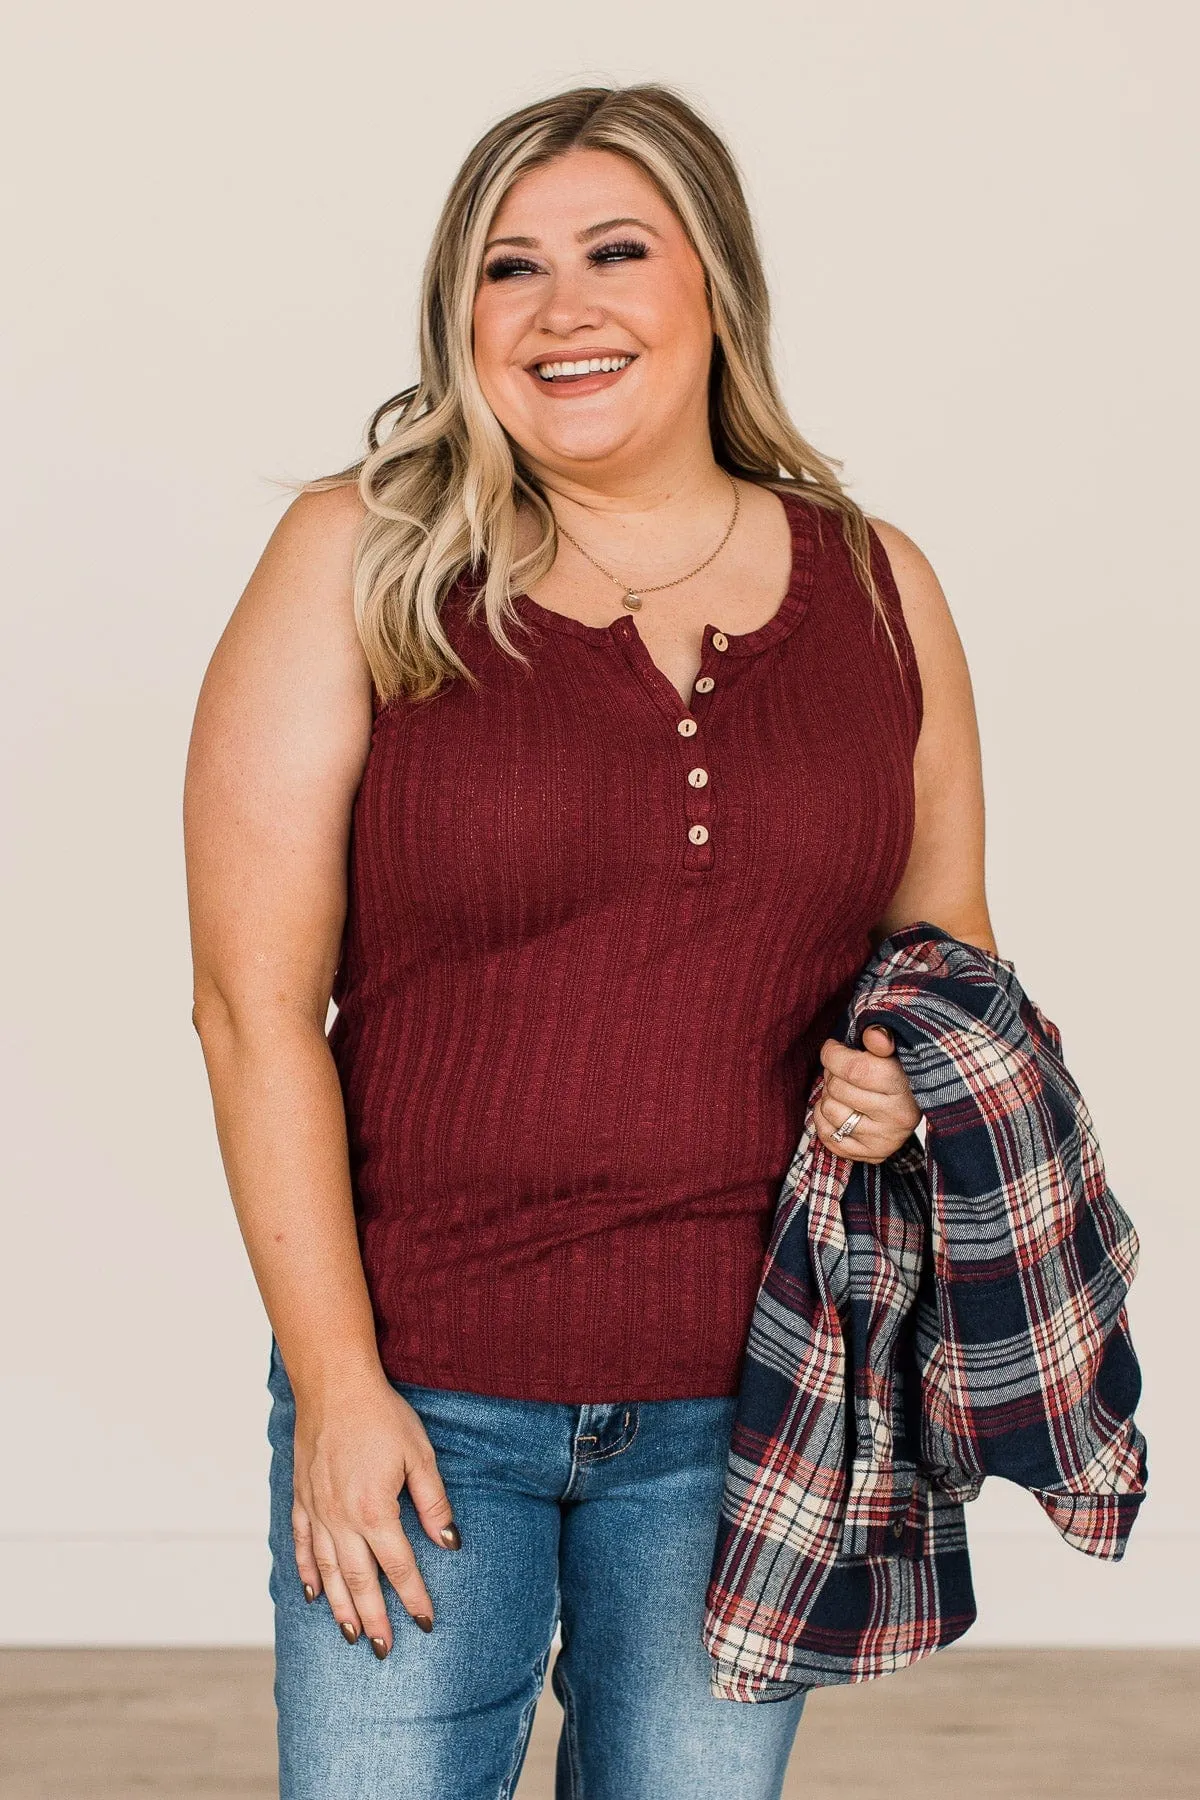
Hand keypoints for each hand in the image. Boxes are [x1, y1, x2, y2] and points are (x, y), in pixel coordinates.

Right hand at [290, 1375, 460, 1657]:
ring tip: (351, 1635)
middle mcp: (341, 1519)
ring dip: (339, 1606)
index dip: (414, 1597)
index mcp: (374, 1510)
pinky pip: (301, 1544)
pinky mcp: (301, 1498)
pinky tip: (313, 1593)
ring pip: (327, 1572)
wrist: (334, 1385)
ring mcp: (317, 1511)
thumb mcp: (419, 1455)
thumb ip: (433, 1502)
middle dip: (374, 1617)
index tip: (426, 1623)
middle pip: (359, 1580)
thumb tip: (450, 1543)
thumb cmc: (381, 1415)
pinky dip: (306, 1572)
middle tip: (384, 1650)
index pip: (399, 1566)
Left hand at [815, 1025, 921, 1162]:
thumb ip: (880, 1038)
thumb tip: (874, 1035)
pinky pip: (828, 1136)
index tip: (832, 1048)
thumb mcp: (892, 1049)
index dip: (833, 1054)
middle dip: (832, 1073)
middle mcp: (898, 1118)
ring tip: (843, 1090)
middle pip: (838, 1088)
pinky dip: (824, 1120)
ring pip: (829, 1110)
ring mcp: (885, 1140)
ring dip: (828, 1096)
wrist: (913, 1104)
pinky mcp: (872, 1155)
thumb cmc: (897, 1071)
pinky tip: (839, 1108)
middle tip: (842, 1070)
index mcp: (905, 1087)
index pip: (855, 1069)